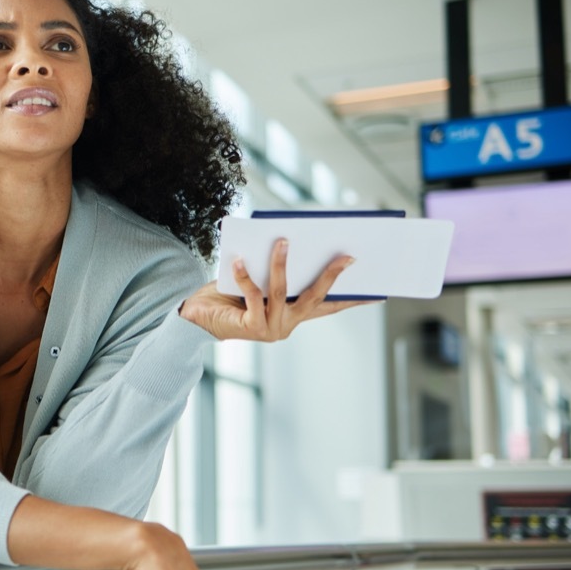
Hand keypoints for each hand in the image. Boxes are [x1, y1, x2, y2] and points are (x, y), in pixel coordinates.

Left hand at [180, 237, 374, 341]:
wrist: (195, 318)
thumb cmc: (227, 296)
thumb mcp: (258, 280)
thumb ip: (276, 270)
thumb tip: (292, 241)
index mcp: (292, 316)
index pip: (327, 307)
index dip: (351, 300)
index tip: (375, 293)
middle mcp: (285, 325)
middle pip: (314, 297)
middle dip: (331, 276)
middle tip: (347, 255)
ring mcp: (269, 328)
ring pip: (281, 292)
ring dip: (281, 264)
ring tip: (283, 240)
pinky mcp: (249, 327)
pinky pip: (251, 296)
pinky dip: (246, 275)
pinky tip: (240, 258)